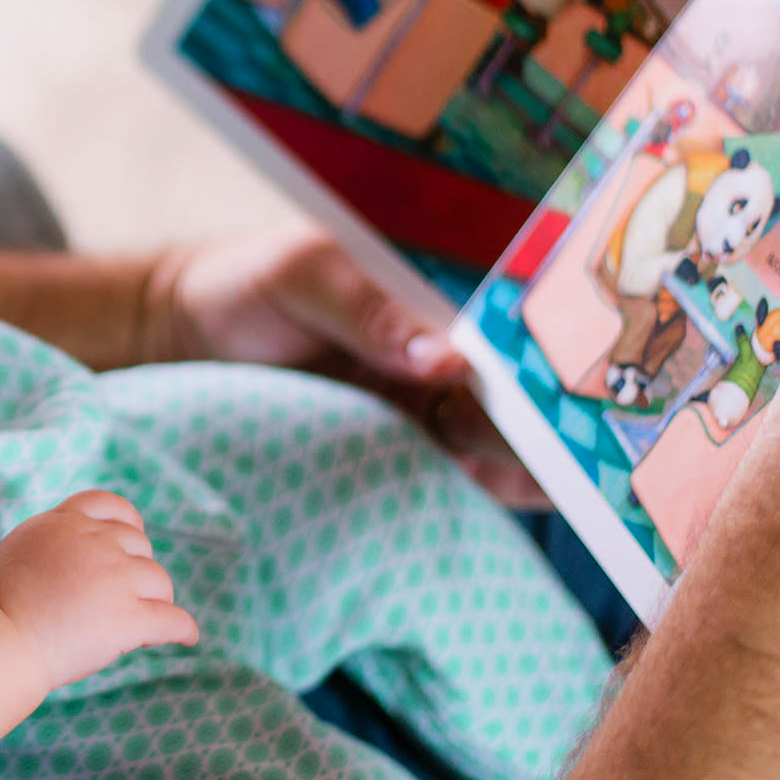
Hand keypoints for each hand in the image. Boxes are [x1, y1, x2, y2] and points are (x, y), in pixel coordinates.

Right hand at [0, 491, 198, 687]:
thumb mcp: (21, 549)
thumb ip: (53, 543)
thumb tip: (74, 555)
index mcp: (64, 522)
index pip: (110, 505)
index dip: (128, 524)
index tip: (133, 541)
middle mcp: (94, 542)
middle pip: (140, 547)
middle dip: (137, 570)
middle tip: (127, 598)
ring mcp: (115, 577)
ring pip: (159, 583)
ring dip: (156, 601)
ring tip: (146, 623)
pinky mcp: (128, 617)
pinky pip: (173, 620)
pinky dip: (183, 629)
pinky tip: (187, 638)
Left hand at [158, 225, 546, 504]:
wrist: (183, 335)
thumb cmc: (244, 284)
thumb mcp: (298, 274)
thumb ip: (363, 308)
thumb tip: (442, 355)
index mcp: (432, 294)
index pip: (509, 326)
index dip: (551, 355)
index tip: (584, 388)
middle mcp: (441, 349)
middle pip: (514, 389)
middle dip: (557, 418)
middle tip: (596, 452)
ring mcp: (422, 401)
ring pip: (495, 437)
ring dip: (534, 461)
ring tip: (582, 489)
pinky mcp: (394, 447)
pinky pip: (452, 471)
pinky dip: (487, 489)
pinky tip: (524, 504)